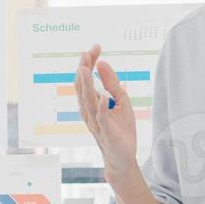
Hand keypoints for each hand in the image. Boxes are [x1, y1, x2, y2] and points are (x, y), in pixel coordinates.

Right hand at [74, 44, 138, 177]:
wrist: (122, 157)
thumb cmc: (120, 130)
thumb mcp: (120, 100)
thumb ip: (111, 82)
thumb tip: (103, 63)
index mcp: (92, 101)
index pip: (86, 78)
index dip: (90, 62)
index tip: (96, 47)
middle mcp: (89, 110)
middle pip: (83, 86)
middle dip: (84, 68)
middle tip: (86, 52)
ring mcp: (96, 121)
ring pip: (88, 100)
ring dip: (86, 84)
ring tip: (86, 68)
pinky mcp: (106, 131)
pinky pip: (101, 118)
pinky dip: (101, 107)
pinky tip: (103, 96)